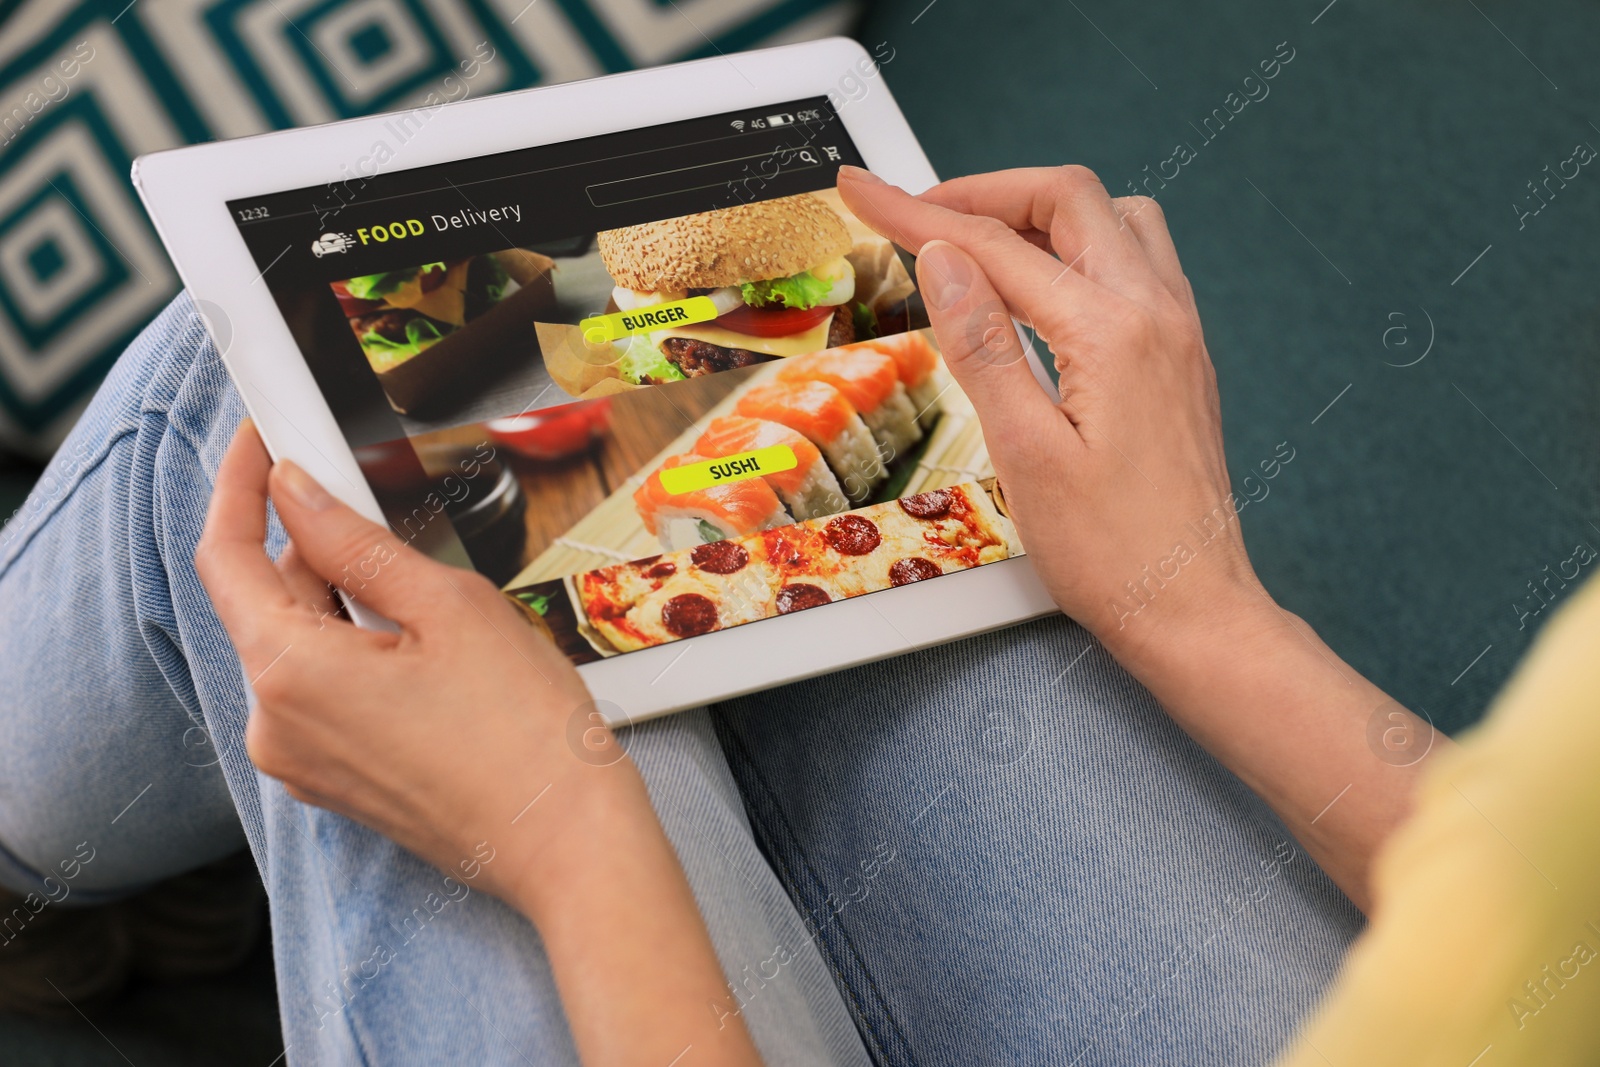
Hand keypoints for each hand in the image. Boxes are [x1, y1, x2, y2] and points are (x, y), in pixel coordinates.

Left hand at [195, 422, 634, 911]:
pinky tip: (415, 638)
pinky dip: (349, 646)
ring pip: (294, 644)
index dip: (238, 487)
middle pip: (262, 601)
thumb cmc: (526, 737)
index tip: (262, 443)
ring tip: (417, 582)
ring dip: (336, 595)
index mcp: (292, 674)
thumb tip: (300, 492)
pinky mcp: (334, 779)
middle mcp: (276, 725)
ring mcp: (301, 761)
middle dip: (306, 542)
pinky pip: (317, 691)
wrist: (569, 844)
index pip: (225, 557)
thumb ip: (356, 542)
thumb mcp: (449, 607)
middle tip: (369, 497)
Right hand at [839, 166, 1442, 910]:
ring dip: (1040, 213)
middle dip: (984, 193)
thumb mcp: (1026, 454)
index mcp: (1112, 332)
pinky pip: (1135, 262)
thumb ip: (984, 346)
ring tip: (976, 242)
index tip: (862, 191)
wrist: (1193, 609)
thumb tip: (943, 257)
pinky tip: (1041, 289)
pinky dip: (1078, 248)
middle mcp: (1157, 312)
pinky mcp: (1183, 356)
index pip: (995, 246)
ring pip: (1113, 220)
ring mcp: (1179, 331)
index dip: (916, 213)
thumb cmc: (1110, 553)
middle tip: (914, 213)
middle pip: (1068, 200)